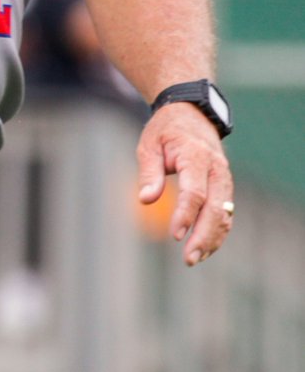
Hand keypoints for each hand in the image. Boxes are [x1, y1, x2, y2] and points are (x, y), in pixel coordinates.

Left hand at [137, 102, 233, 265]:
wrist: (191, 113)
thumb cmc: (165, 130)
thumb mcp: (149, 144)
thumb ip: (150, 172)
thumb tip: (146, 200)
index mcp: (196, 156)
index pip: (195, 192)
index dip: (185, 215)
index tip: (175, 235)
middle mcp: (216, 169)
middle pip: (215, 208)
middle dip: (203, 236)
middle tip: (189, 258)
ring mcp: (224, 179)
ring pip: (225, 214)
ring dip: (212, 239)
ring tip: (194, 258)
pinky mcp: (225, 187)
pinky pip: (225, 213)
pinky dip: (217, 232)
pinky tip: (204, 248)